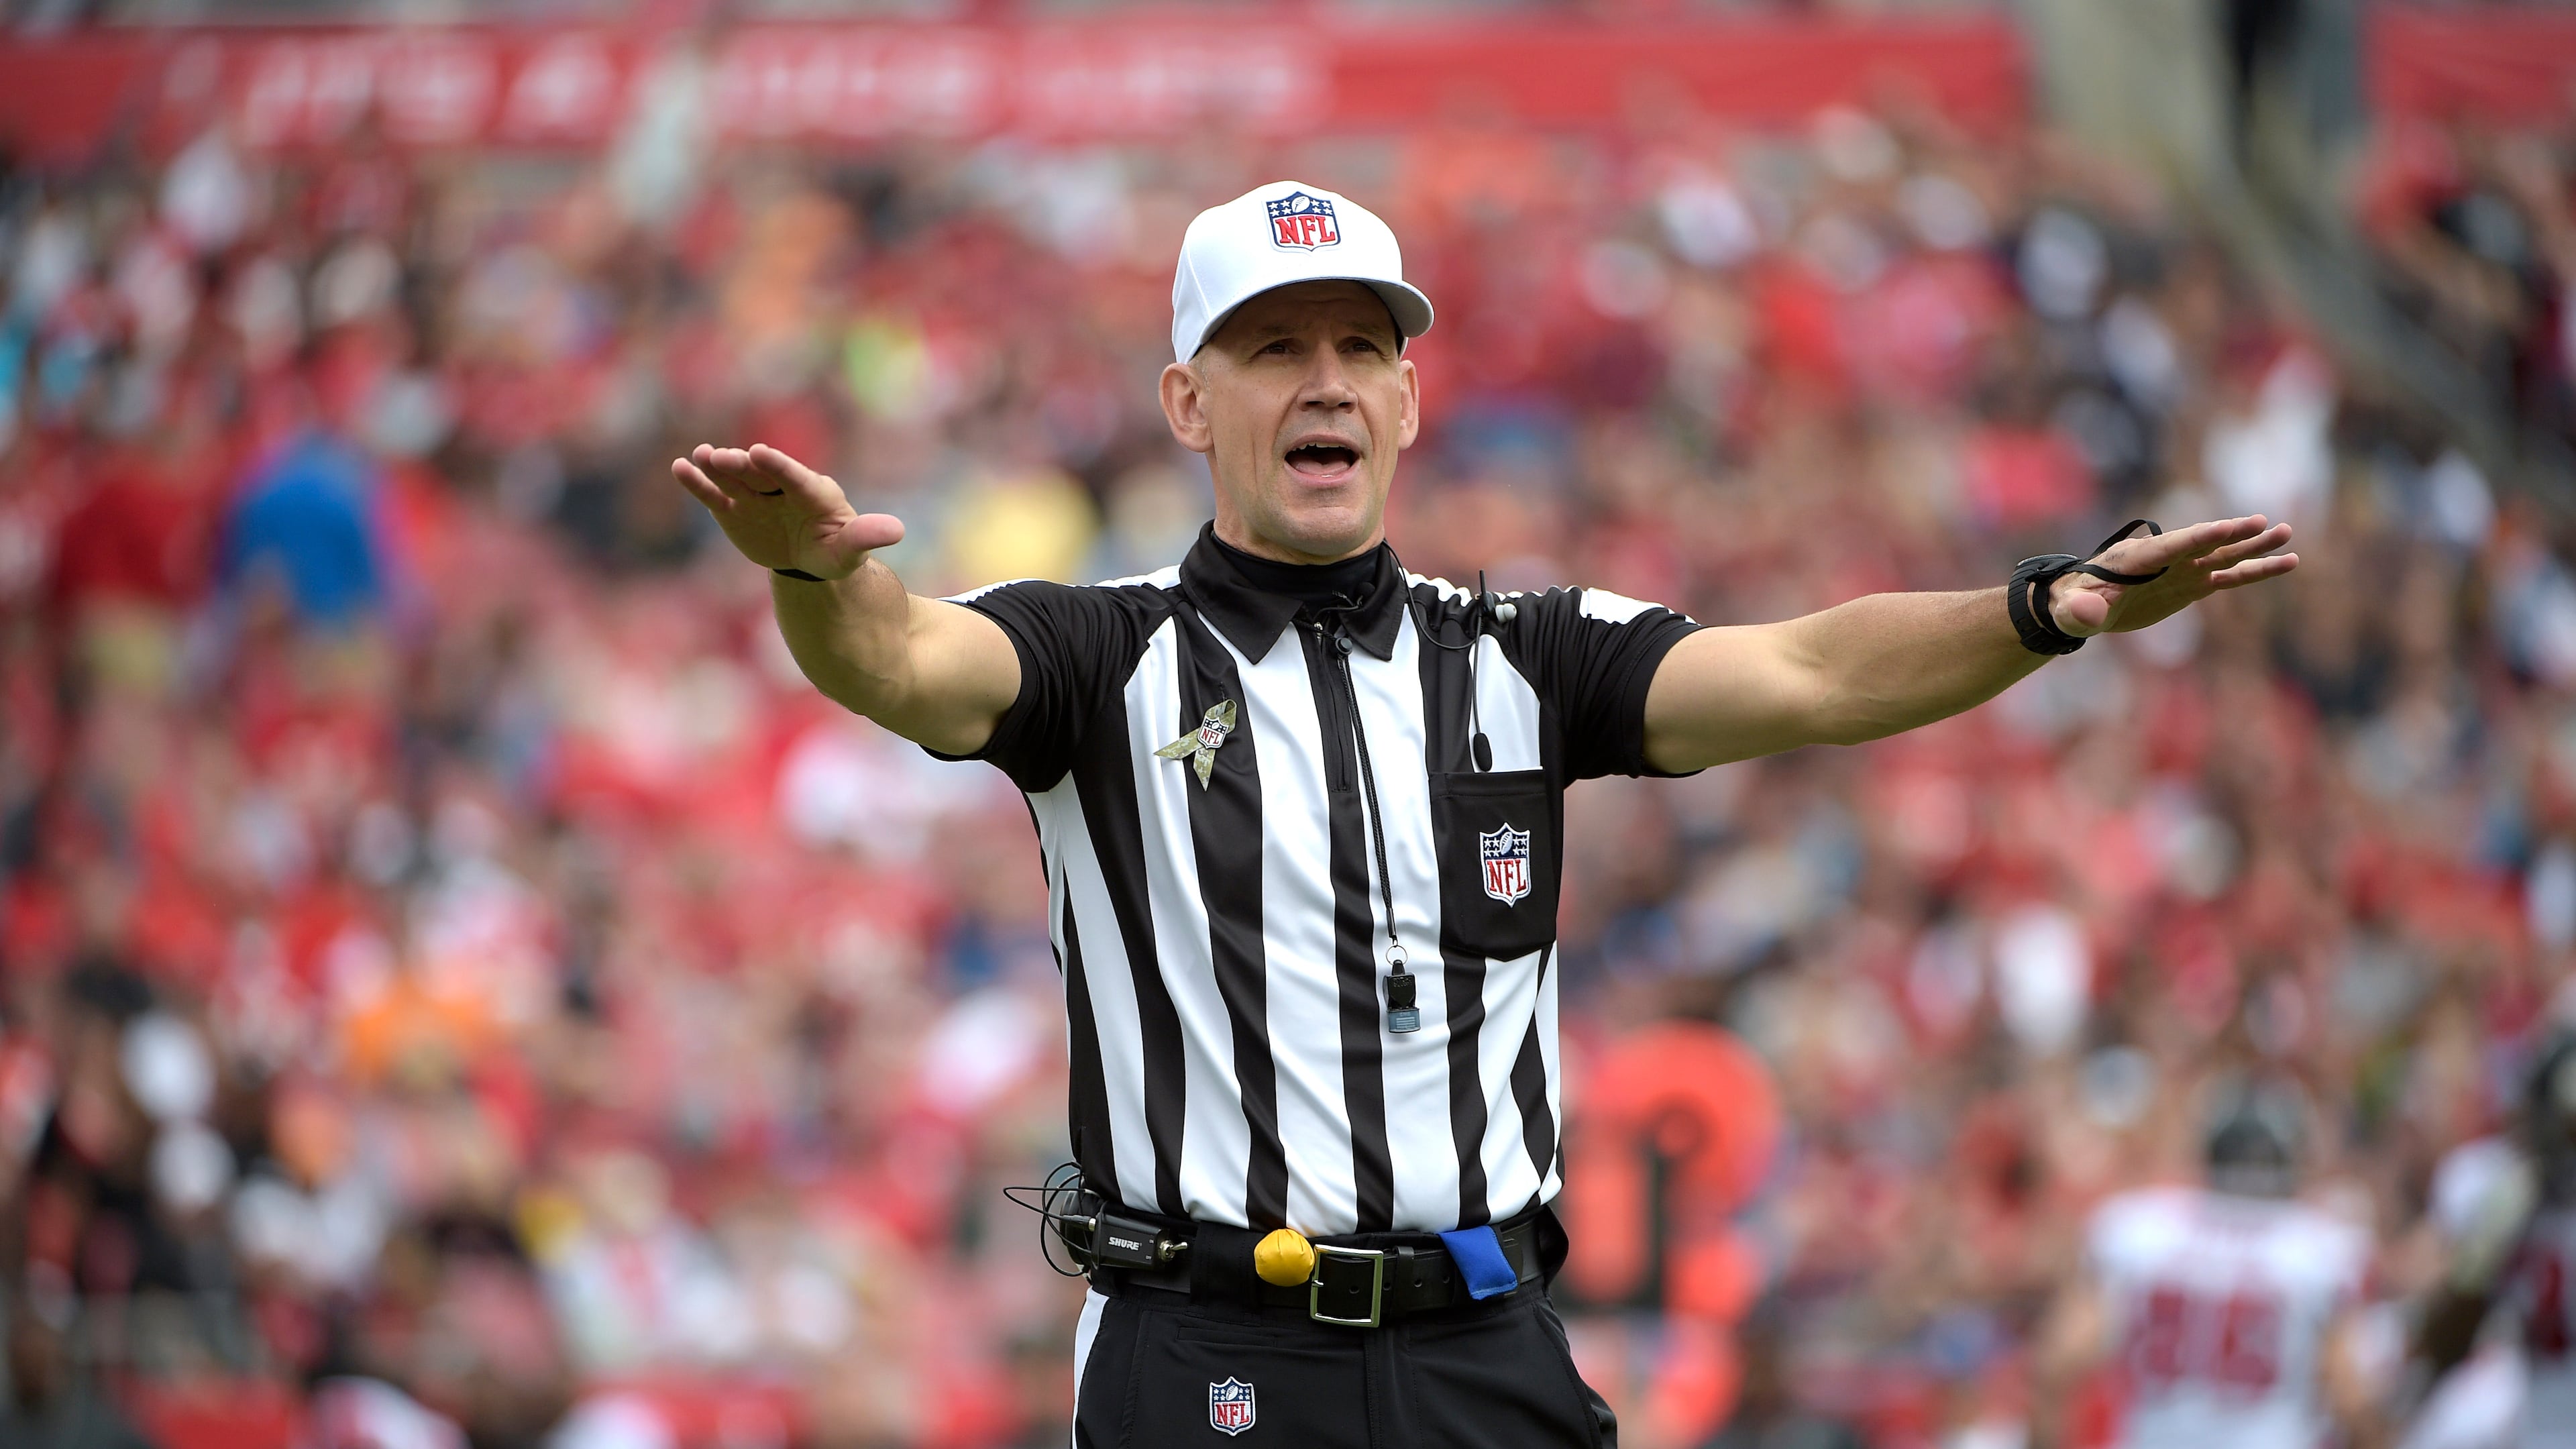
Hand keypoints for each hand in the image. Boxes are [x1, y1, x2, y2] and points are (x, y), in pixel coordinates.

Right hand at [670, 443, 903, 580]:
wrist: (810, 561)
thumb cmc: (835, 552)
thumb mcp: (850, 550)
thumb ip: (866, 537)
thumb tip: (898, 531)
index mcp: (813, 492)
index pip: (794, 477)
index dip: (777, 465)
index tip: (759, 452)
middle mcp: (781, 486)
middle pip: (759, 473)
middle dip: (741, 465)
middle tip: (721, 457)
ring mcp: (755, 495)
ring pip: (734, 478)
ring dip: (716, 467)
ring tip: (699, 457)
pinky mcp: (734, 508)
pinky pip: (714, 495)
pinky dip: (698, 483)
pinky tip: (680, 468)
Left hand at [2048, 514, 2297, 636]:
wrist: (2079, 604)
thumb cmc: (2070, 603)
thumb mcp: (2069, 610)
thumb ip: (2079, 611)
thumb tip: (2087, 616)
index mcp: (2136, 558)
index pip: (2170, 546)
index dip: (2197, 538)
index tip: (2225, 527)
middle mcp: (2165, 558)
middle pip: (2204, 543)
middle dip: (2231, 535)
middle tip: (2264, 523)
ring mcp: (2182, 569)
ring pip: (2224, 556)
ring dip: (2254, 546)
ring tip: (2288, 534)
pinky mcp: (2191, 584)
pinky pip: (2229, 576)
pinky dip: (2255, 571)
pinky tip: (2286, 563)